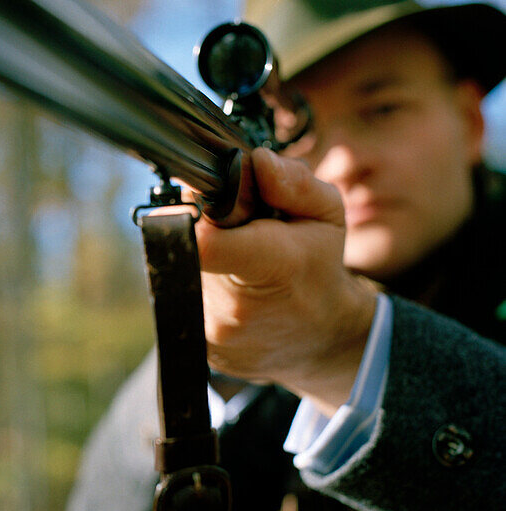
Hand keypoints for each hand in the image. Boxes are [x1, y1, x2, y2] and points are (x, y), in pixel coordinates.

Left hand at [196, 148, 377, 415]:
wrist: (324, 340)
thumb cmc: (320, 268)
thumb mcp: (327, 215)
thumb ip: (293, 183)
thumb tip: (255, 161)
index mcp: (274, 266)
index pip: (205, 240)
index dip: (194, 210)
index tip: (206, 200)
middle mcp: (238, 307)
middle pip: (190, 247)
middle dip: (205, 229)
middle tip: (235, 230)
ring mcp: (218, 334)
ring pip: (184, 271)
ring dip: (202, 258)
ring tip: (237, 261)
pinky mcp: (203, 349)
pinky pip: (185, 301)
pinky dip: (202, 287)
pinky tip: (232, 288)